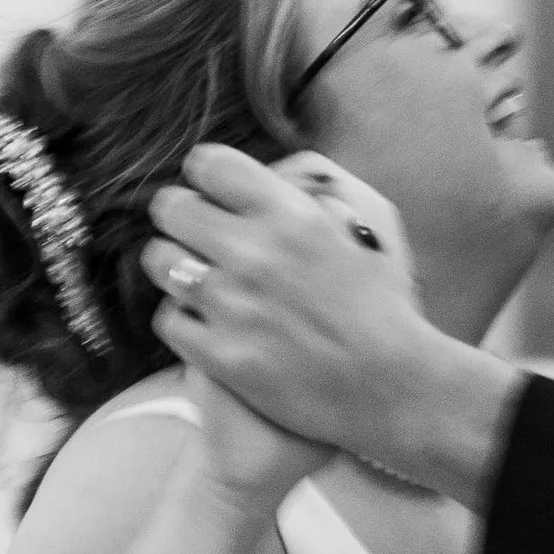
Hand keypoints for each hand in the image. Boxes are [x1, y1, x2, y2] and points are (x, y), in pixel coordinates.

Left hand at [146, 145, 433, 458]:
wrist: (391, 388)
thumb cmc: (387, 307)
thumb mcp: (370, 227)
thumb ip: (318, 191)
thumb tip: (276, 174)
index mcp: (291, 215)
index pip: (211, 165)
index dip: (206, 172)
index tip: (211, 187)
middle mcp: (254, 253)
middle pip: (172, 207)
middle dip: (182, 214)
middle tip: (196, 230)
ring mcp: (231, 306)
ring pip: (162, 262)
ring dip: (177, 264)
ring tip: (197, 275)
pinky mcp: (219, 355)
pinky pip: (170, 320)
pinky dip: (184, 317)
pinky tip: (206, 319)